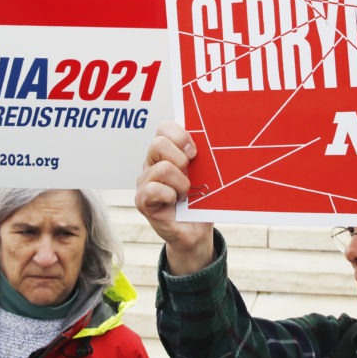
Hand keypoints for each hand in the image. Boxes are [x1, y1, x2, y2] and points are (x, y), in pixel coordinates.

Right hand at [134, 121, 214, 274]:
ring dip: (181, 183)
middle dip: (181, 158)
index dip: (181, 136)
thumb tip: (214, 137)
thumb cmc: (200, 198)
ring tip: (184, 193)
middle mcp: (152, 163)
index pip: (164, 128)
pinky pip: (153, 190)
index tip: (195, 152)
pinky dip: (170, 196)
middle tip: (190, 173)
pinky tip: (175, 202)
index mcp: (166, 151)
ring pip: (162, 168)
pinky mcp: (142, 201)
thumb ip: (202, 154)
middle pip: (158, 143)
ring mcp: (145, 181)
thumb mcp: (204, 172)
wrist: (196, 229)